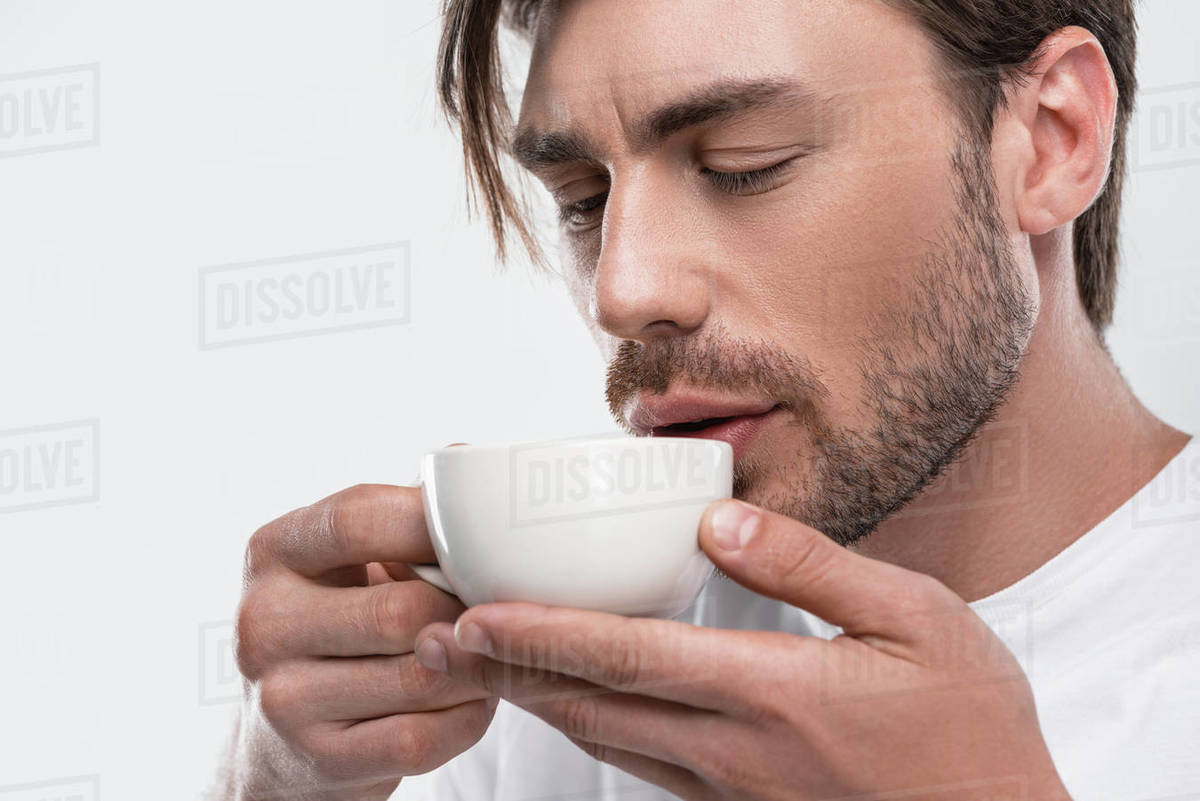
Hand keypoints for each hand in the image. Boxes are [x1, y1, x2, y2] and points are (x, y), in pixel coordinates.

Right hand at [228, 483, 495, 800]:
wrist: (283, 742)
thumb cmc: (342, 626)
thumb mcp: (349, 560)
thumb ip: (403, 513)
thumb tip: (474, 461)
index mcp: (274, 551)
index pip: (357, 519)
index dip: (433, 523)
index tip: (483, 533)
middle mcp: (263, 621)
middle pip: (400, 609)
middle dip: (465, 611)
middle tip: (498, 608)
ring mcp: (283, 698)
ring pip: (423, 676)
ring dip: (476, 666)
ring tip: (489, 652)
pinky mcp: (319, 759)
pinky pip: (424, 736)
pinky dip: (466, 718)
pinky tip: (469, 700)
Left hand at [415, 499, 1070, 800]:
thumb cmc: (972, 730)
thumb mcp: (917, 619)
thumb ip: (808, 566)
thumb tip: (717, 523)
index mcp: (768, 692)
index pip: (624, 655)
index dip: (536, 635)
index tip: (468, 614)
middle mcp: (730, 748)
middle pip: (588, 703)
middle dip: (502, 670)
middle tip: (432, 641)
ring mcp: (729, 788)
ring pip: (603, 739)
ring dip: (532, 700)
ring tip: (477, 665)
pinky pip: (641, 765)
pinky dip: (589, 728)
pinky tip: (572, 707)